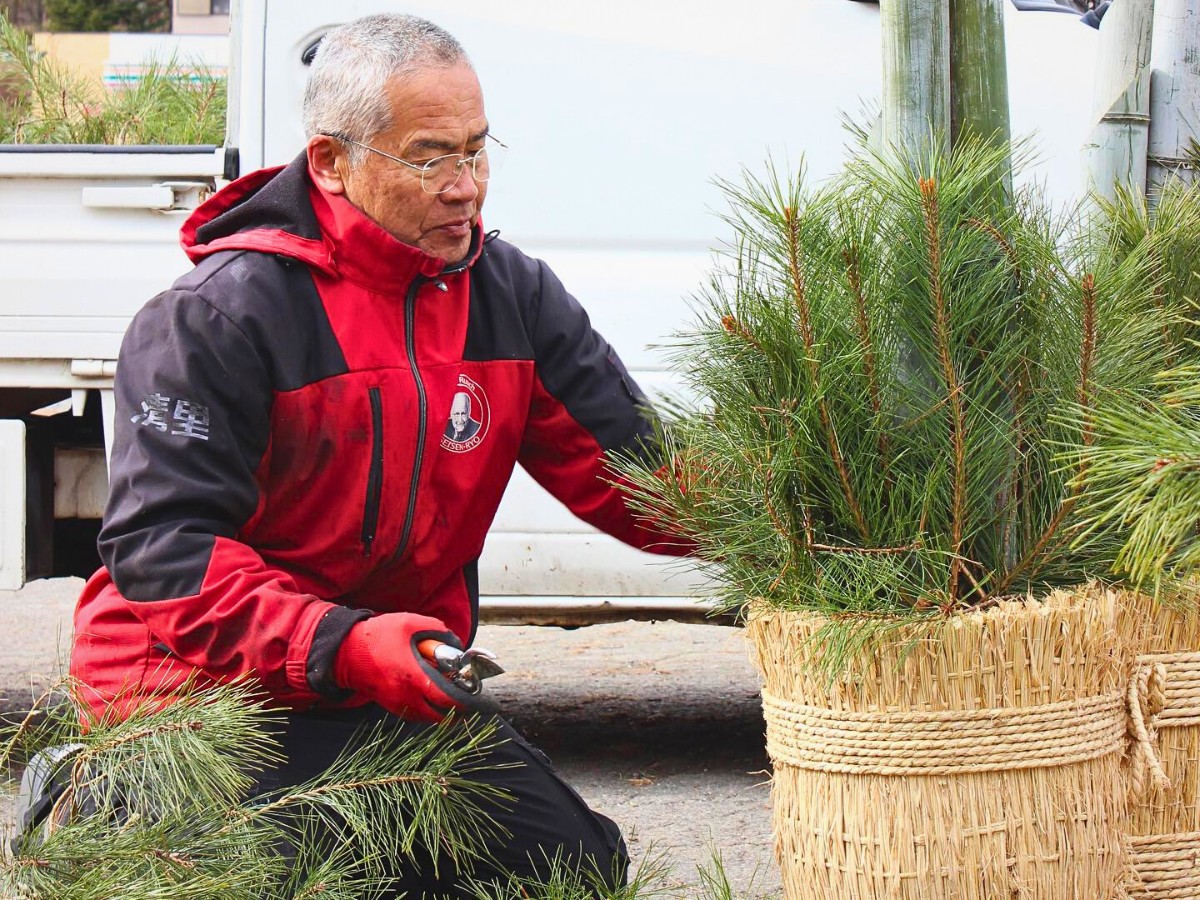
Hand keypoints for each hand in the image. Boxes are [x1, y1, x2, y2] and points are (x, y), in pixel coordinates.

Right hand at [333, 613, 474, 721]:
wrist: (344, 652)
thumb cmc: (376, 636)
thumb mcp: (409, 623)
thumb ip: (436, 630)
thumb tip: (454, 642)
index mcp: (413, 676)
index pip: (445, 699)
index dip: (464, 701)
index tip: (474, 696)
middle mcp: (406, 696)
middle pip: (439, 717)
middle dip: (457, 712)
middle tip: (466, 701)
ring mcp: (397, 704)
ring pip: (427, 719)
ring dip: (442, 713)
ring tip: (450, 698)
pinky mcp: (389, 706)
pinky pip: (414, 715)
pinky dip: (427, 711)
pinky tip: (431, 696)